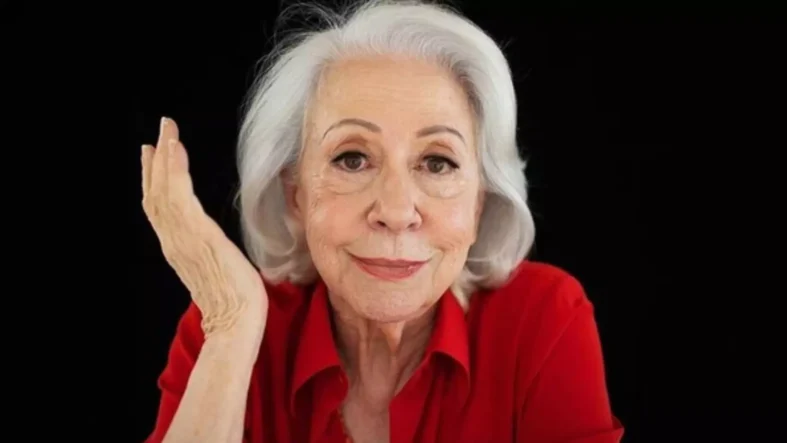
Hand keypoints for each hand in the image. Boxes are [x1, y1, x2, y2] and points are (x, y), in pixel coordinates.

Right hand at [141, 117, 266, 338]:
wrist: (237, 324)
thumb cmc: (236, 304)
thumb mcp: (219, 270)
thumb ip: (212, 253)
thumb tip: (220, 245)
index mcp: (179, 249)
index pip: (161, 208)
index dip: (155, 179)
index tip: (155, 154)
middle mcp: (175, 241)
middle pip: (156, 193)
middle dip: (157, 160)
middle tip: (161, 130)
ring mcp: (183, 238)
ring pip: (165, 189)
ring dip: (166, 156)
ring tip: (167, 130)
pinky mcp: (199, 234)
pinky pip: (180, 195)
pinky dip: (175, 169)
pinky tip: (176, 149)